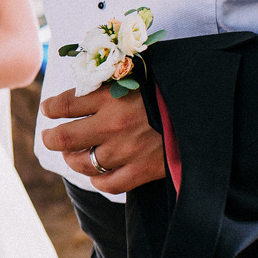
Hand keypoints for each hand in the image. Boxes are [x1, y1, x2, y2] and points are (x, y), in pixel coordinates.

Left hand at [39, 85, 165, 191]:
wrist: (208, 110)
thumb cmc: (174, 88)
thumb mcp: (142, 73)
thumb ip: (115, 78)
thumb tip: (92, 80)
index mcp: (111, 96)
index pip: (65, 104)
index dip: (52, 108)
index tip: (49, 109)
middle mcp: (112, 125)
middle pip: (64, 138)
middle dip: (51, 138)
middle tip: (49, 137)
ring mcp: (125, 151)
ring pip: (82, 163)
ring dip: (73, 159)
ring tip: (72, 155)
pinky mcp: (141, 171)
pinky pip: (107, 183)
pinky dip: (98, 180)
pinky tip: (97, 173)